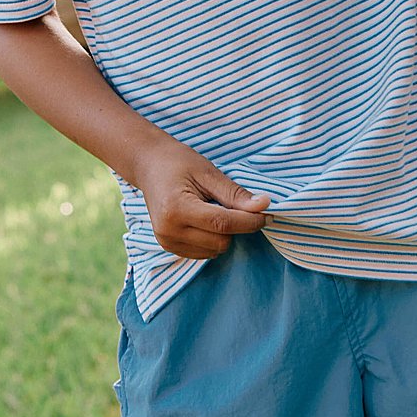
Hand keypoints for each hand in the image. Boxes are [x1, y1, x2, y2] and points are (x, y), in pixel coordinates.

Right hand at [137, 140, 271, 258]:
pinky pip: (203, 253)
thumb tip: (264, 206)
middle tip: (236, 206)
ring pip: (214, 250)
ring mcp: (166, 241)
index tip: (268, 214)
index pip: (223, 224)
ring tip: (213, 209)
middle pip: (221, 241)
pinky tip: (205, 221)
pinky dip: (212, 240)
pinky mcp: (168, 247)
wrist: (149, 165)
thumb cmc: (178, 163)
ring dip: (224, 234)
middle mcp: (168, 230)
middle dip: (236, 226)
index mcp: (177, 208)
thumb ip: (236, 194)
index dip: (250, 221)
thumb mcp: (209, 173)